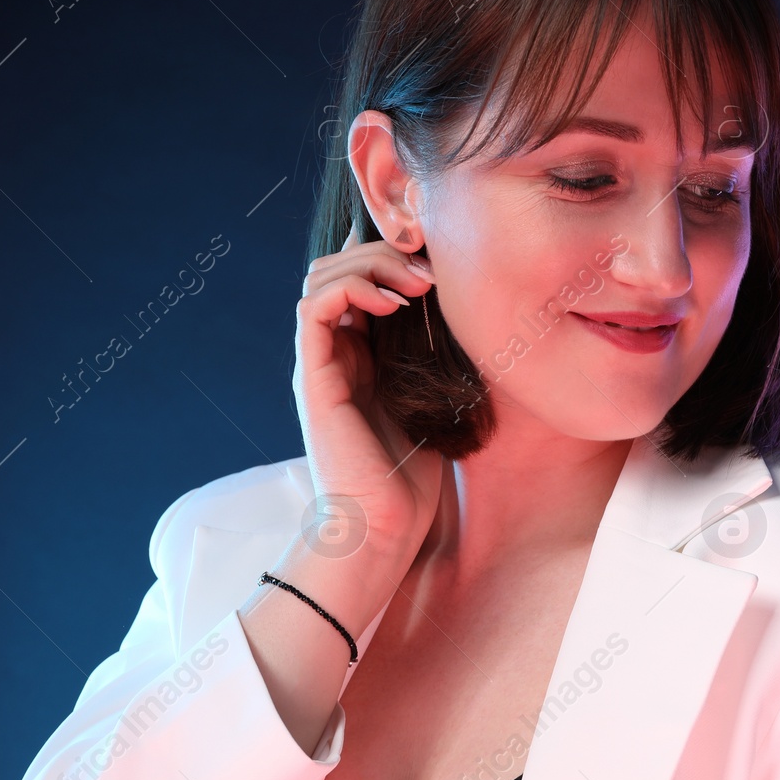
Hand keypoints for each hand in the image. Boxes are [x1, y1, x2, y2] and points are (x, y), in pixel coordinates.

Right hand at [293, 221, 443, 558]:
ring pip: (321, 276)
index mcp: (360, 355)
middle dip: (385, 252)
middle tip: (431, 270)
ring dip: (371, 263)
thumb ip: (436, 355)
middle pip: (338, 267)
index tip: (440, 263)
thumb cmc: (413, 476)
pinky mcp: (313, 375)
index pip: (360, 279)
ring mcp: (319, 362)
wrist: (384, 527)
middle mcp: (334, 352)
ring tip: (418, 281)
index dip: (392, 257)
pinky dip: (352, 288)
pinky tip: (394, 302)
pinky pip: (314, 307)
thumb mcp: (437, 397)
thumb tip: (467, 312)